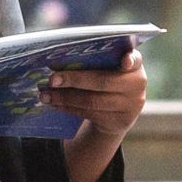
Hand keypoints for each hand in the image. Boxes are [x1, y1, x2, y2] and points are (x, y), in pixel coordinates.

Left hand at [48, 47, 145, 181]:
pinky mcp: (118, 122)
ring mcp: (129, 106)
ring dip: (65, 98)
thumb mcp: (110, 68)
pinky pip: (88, 113)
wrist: (120, 112)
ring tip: (45, 95)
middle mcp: (137, 85)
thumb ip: (97, 61)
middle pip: (103, 81)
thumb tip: (59, 63)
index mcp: (135, 65)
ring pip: (92, 101)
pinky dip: (68, 108)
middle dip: (74, 80)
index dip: (130, 60)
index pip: (135, 59)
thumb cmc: (109, 79)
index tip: (124, 61)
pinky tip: (54, 103)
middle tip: (52, 79)